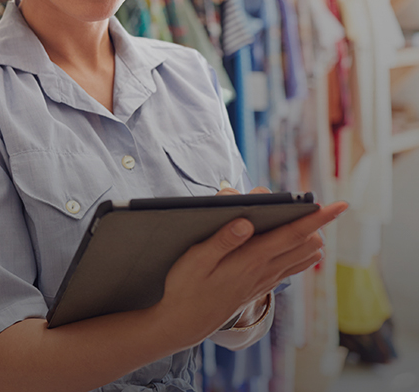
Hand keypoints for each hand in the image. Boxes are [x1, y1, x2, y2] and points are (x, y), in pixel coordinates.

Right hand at [153, 194, 347, 348]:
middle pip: (306, 243)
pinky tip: (295, 243)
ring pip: (304, 256)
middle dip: (312, 220)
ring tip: (295, 217)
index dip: (317, 218)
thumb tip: (247, 220)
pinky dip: (300, 251)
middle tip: (299, 202)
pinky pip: (293, 267)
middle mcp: (265, 270)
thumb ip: (221, 240)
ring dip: (308, 235)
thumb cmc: (185, 288)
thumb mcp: (194, 260)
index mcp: (250, 260)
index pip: (292, 234)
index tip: (340, 205)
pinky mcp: (261, 286)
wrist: (185, 324)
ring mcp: (266, 280)